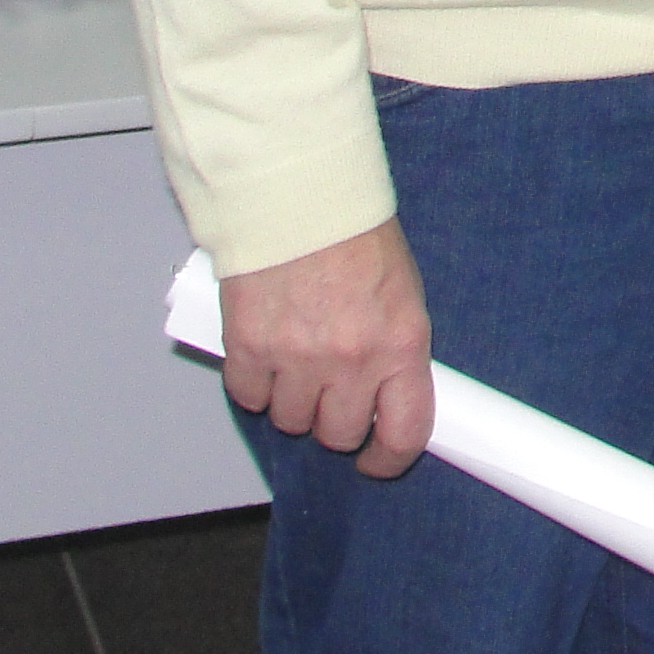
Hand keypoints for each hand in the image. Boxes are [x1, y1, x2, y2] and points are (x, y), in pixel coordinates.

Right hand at [219, 218, 436, 476]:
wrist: (299, 194)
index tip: (377, 459)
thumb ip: (393, 344)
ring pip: (289, 420)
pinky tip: (265, 352)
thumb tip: (384, 389)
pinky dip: (255, 382)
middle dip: (334, 419)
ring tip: (297, 358)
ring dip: (292, 400)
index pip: (404, 433)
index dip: (389, 458)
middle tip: (331, 389)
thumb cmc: (354, 232)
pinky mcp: (249, 349)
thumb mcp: (401, 289)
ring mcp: (297, 359)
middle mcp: (351, 361)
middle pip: (337, 434)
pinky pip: (249, 396)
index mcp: (400, 343)